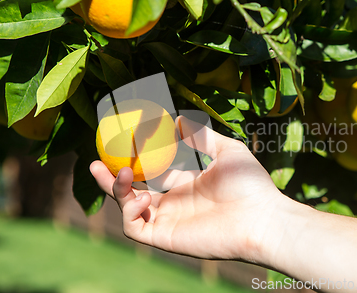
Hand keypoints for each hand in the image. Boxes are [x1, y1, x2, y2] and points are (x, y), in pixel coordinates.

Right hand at [90, 116, 283, 261]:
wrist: (262, 217)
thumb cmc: (250, 185)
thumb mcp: (226, 151)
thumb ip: (201, 136)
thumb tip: (178, 118)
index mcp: (186, 186)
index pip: (152, 174)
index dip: (136, 161)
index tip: (120, 143)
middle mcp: (174, 204)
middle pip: (133, 192)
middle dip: (111, 179)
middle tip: (94, 161)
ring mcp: (168, 222)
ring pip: (128, 209)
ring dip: (118, 191)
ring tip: (120, 172)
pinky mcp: (165, 238)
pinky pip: (134, 228)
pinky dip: (129, 212)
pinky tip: (141, 197)